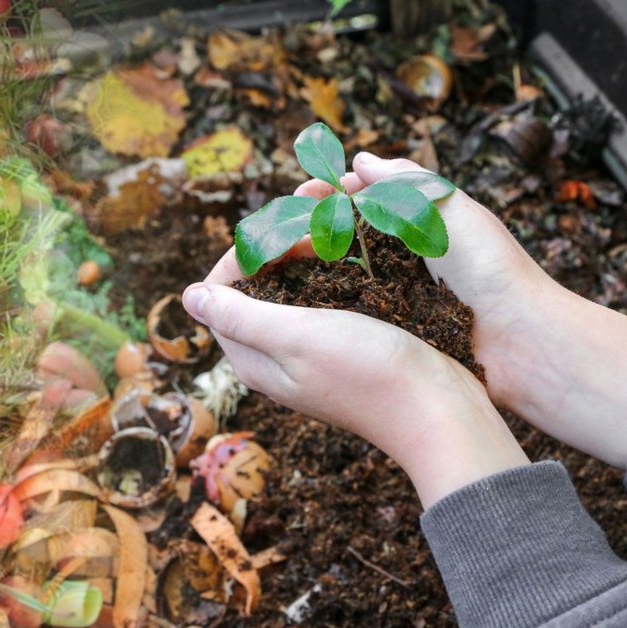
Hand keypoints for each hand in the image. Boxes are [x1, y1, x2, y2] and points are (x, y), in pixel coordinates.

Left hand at [183, 253, 527, 507]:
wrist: (439, 412)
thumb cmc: (367, 373)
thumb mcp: (295, 338)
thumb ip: (240, 317)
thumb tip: (187, 297)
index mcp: (253, 356)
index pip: (222, 291)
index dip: (246, 252)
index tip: (284, 228)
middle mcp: (275, 355)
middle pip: (257, 285)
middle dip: (277, 243)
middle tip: (315, 216)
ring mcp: (311, 351)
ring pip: (293, 285)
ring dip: (306, 250)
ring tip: (336, 220)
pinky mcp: (344, 344)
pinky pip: (324, 295)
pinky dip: (333, 267)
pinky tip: (355, 249)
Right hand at [299, 152, 626, 468]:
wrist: (521, 343)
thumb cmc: (490, 270)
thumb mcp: (450, 207)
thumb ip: (404, 179)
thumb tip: (359, 161)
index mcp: (414, 222)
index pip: (357, 199)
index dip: (325, 194)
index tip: (302, 194)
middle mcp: (399, 256)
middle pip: (337, 233)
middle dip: (304, 225)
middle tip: (277, 230)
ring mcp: (392, 294)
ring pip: (335, 270)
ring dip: (305, 260)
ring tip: (279, 259)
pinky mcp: (389, 330)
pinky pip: (346, 308)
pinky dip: (318, 298)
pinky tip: (298, 297)